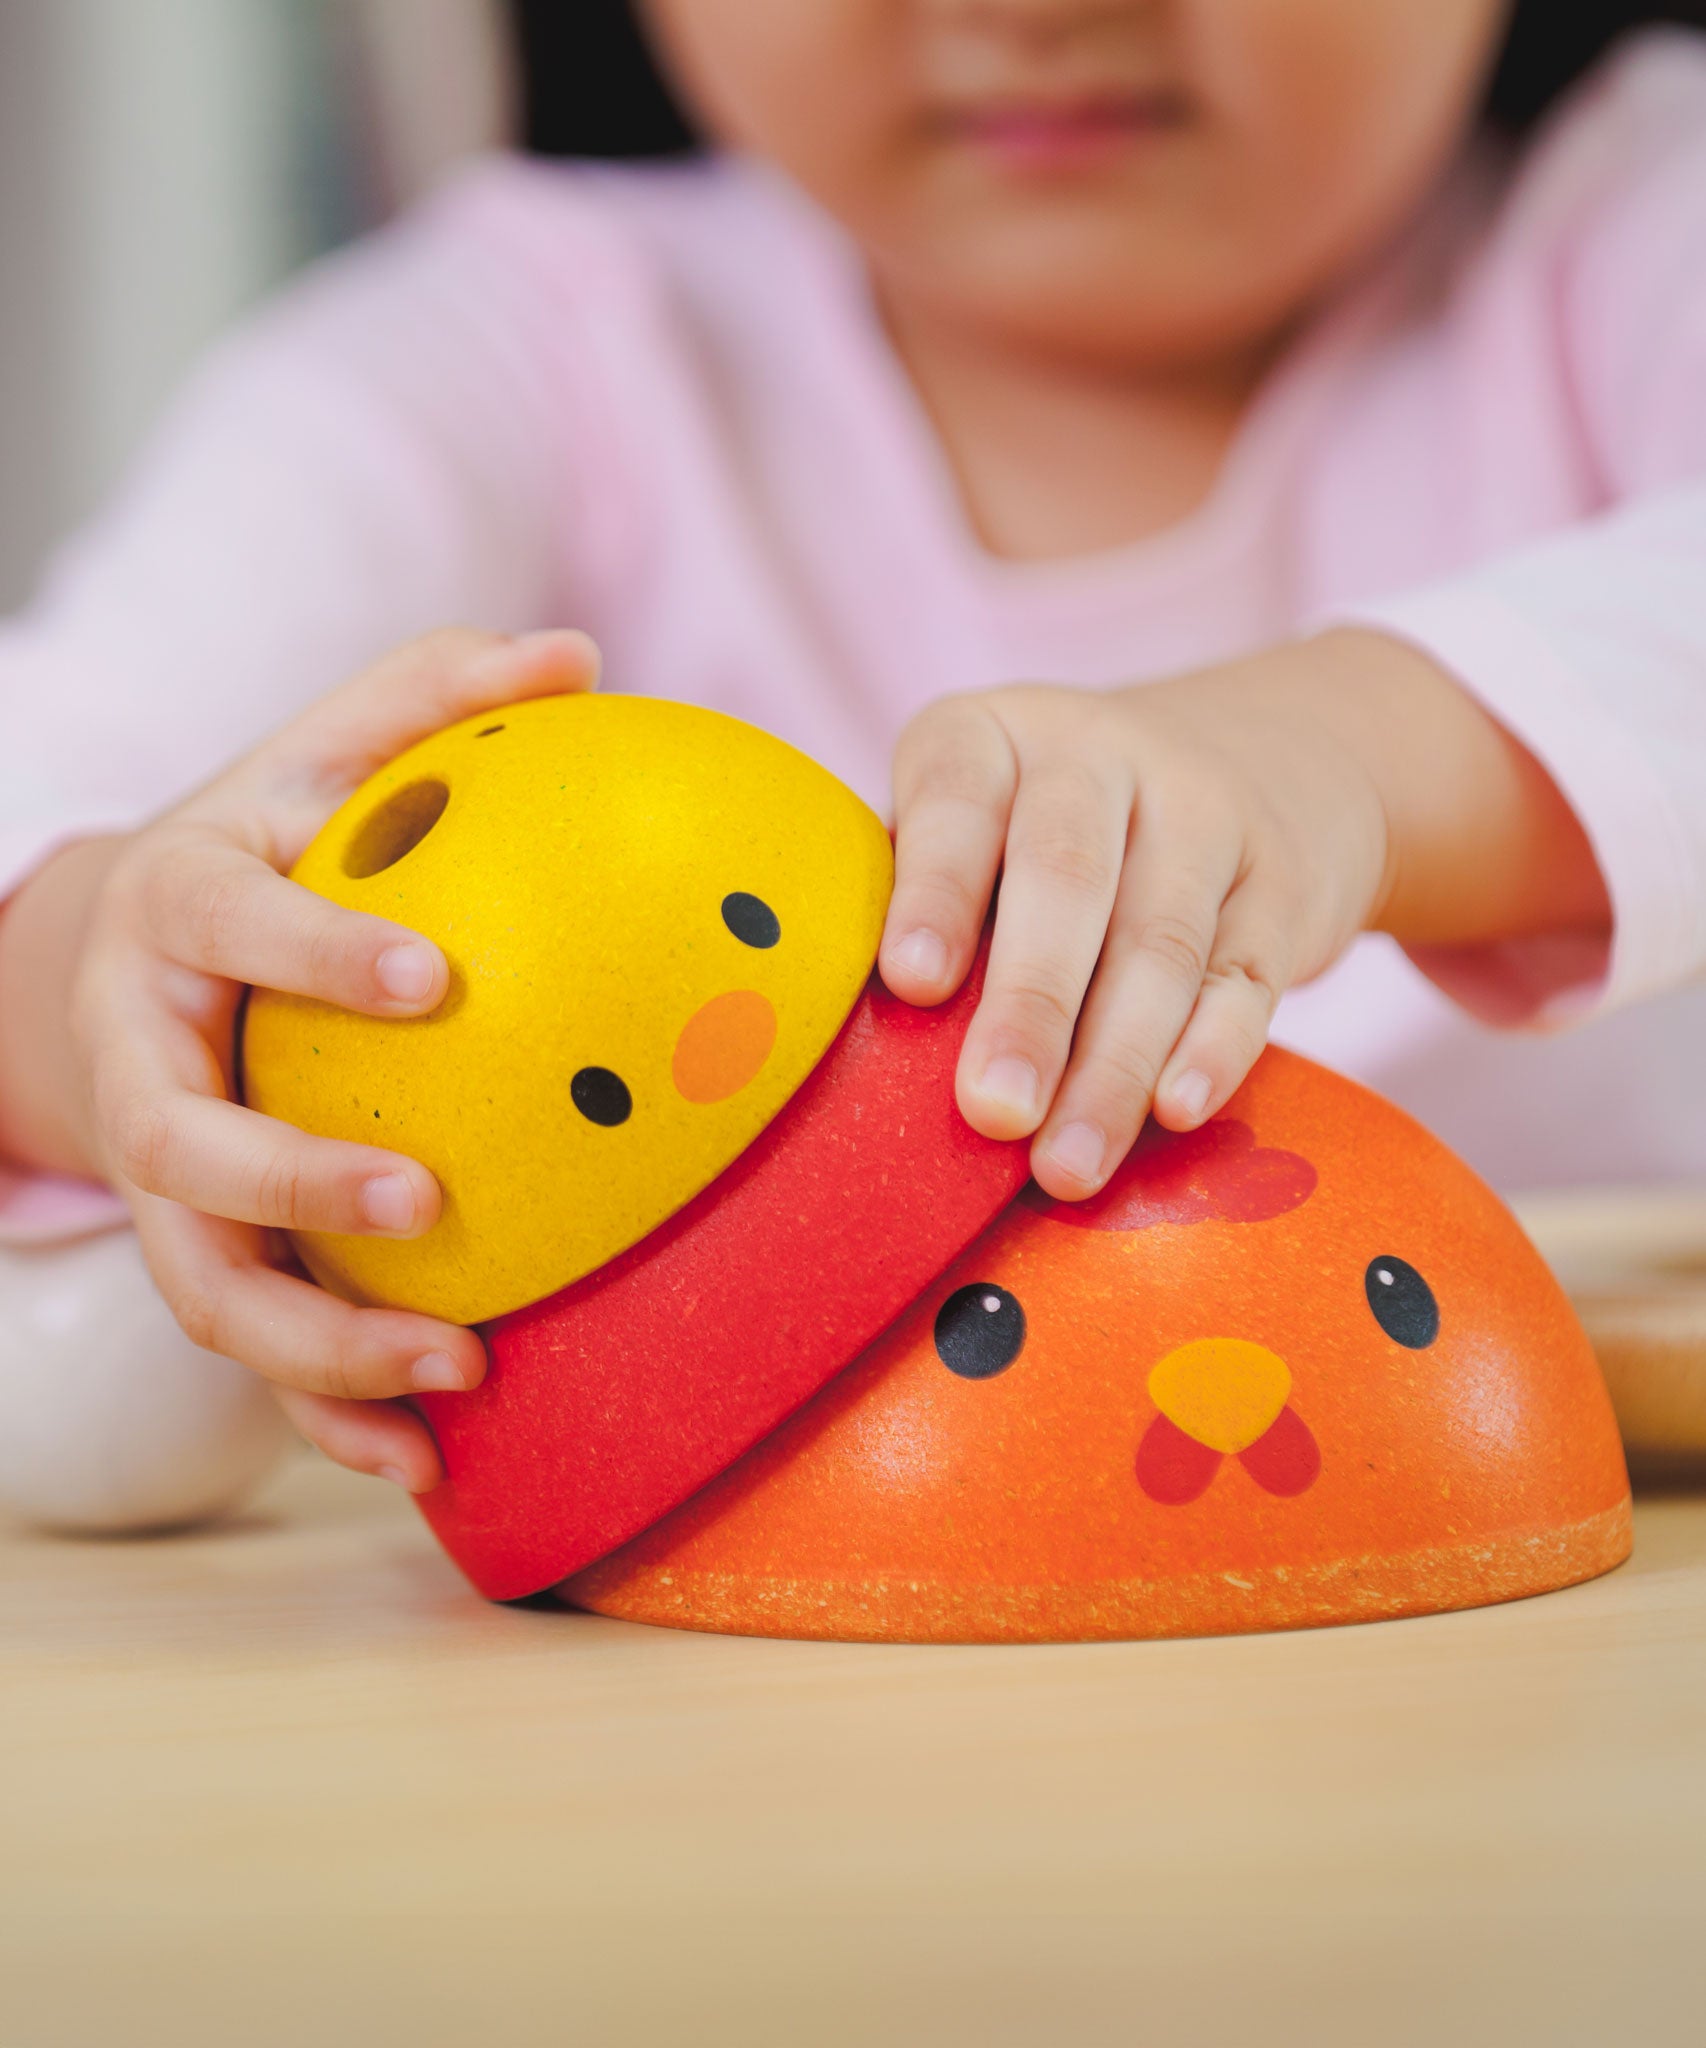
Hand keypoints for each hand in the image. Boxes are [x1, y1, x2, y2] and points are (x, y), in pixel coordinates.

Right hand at [7, 628, 598, 1490]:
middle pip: (186, 1148)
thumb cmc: (252, 848)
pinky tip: (428, 1459)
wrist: (106, 961)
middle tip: (426, 1200)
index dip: (317, 955)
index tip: (437, 979)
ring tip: (456, 1369)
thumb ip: (426, 698)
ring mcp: (160, 1172)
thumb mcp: (317, 757)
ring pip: (204, 1281)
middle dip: (295, 1183)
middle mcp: (147, 1054)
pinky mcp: (194, 1248)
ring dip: (318, 1343)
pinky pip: (250, 1345)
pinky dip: (327, 1410)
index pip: (232, 931)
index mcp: (179, 914)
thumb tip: (576, 652)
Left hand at [878, 628, 1606, 1200]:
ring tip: (1065, 1166)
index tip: (911, 983)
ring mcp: (1202, 812)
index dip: (934, 889)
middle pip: (1064, 879)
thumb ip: (915, 899)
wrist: (1275, 755)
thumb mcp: (979, 817)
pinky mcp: (1279, 884)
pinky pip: (1245, 974)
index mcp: (992, 738)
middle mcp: (1097, 756)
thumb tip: (836, 1043)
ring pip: (1159, 944)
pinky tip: (1175, 1113)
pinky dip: (1213, 1049)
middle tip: (992, 1113)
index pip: (957, 796)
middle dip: (1028, 1006)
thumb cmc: (1051, 828)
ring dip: (1111, 1067)